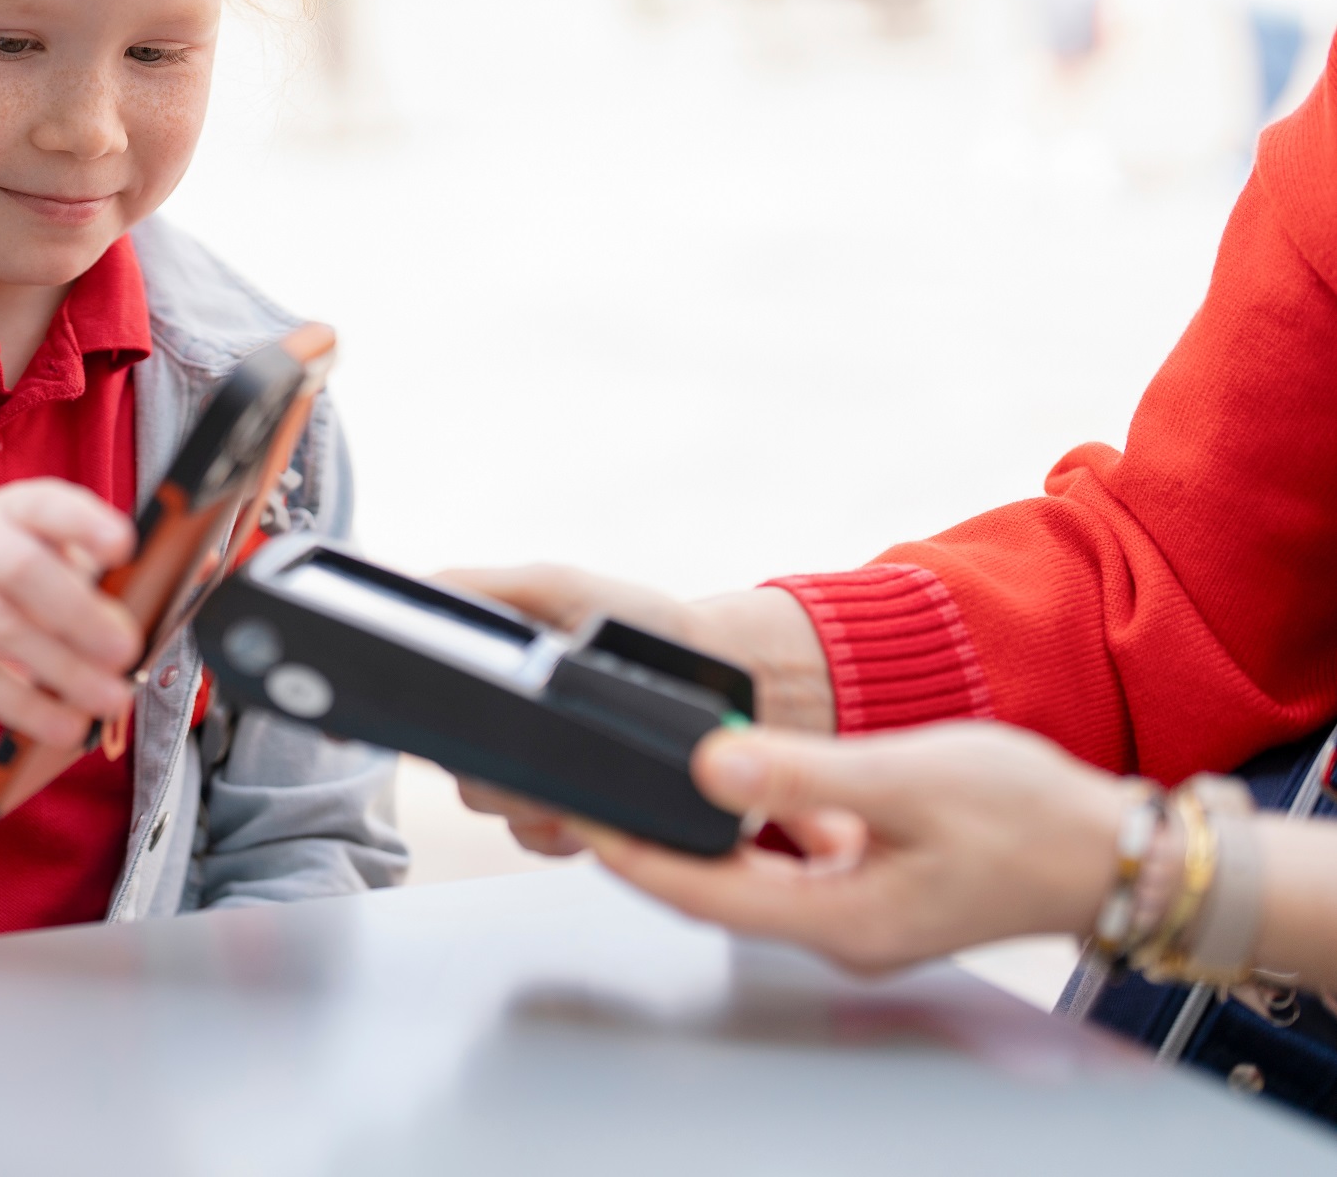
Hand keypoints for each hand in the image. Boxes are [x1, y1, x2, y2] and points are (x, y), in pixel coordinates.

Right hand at [0, 479, 140, 746]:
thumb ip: (75, 583)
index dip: (84, 522)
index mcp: (8, 512)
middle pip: (23, 570)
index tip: (124, 547)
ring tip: (112, 699)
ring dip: (66, 670)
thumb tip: (134, 628)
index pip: (45, 504)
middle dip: (79, 611)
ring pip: (6, 630)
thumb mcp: (18, 562)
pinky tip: (65, 725)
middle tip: (125, 649)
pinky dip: (28, 707)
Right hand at [440, 563, 834, 855]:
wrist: (720, 677)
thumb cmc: (641, 625)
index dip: (429, 726)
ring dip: (532, 799)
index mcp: (488, 674)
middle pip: (459, 769)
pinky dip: (559, 829)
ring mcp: (534, 771)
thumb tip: (414, 595)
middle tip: (543, 751)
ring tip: (578, 775)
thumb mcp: (554, 587)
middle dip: (498, 769)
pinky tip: (589, 807)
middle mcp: (503, 724)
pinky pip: (535, 839)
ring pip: (495, 807)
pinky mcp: (569, 814)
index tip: (445, 732)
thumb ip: (476, 587)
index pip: (430, 712)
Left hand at [572, 722, 1128, 975]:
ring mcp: (857, 917)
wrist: (1119, 850)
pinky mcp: (874, 892)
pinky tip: (741, 784)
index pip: (701, 893)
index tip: (577, 816)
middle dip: (647, 843)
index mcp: (842, 920)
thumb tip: (710, 764)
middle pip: (713, 890)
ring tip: (643, 780)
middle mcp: (840, 933)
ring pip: (748, 877)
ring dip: (698, 833)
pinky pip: (788, 864)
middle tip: (589, 792)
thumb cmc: (1033, 817)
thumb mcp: (909, 778)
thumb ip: (803, 773)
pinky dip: (753, 828)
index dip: (631, 854)